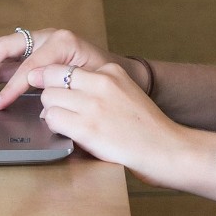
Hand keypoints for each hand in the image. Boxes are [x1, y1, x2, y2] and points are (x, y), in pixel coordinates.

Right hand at [0, 27, 118, 109]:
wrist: (118, 70)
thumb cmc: (107, 75)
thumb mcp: (91, 80)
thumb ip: (65, 84)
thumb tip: (39, 98)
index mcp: (61, 42)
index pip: (28, 65)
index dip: (11, 87)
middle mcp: (47, 37)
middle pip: (8, 47)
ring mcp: (40, 42)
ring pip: (4, 49)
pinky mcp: (36, 51)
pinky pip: (9, 57)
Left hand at [32, 62, 198, 187]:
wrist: (168, 149)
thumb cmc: (147, 128)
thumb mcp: (127, 92)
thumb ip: (100, 86)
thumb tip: (66, 88)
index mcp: (111, 71)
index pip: (65, 66)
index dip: (52, 79)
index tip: (51, 88)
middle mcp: (101, 82)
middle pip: (51, 78)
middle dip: (50, 94)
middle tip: (59, 108)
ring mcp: (93, 104)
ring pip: (47, 98)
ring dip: (51, 112)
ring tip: (66, 123)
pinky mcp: (87, 128)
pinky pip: (52, 119)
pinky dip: (54, 127)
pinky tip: (68, 133)